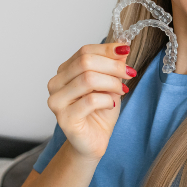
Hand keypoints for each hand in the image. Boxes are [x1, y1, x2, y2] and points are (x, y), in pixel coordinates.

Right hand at [46, 43, 134, 161]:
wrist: (94, 140)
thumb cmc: (101, 111)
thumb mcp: (111, 83)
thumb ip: (113, 65)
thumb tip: (122, 46)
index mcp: (65, 71)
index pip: (84, 51)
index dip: (107, 49)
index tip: (126, 50)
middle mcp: (56, 83)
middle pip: (85, 62)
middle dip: (113, 66)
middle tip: (130, 73)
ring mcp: (57, 101)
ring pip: (87, 79)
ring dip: (112, 83)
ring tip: (122, 90)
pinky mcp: (64, 118)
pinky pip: (90, 100)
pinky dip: (107, 100)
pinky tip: (111, 105)